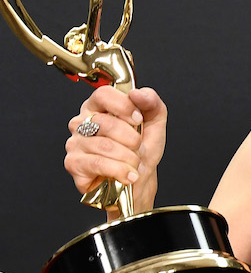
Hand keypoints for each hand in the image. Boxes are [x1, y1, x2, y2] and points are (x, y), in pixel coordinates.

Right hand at [64, 86, 166, 214]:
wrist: (139, 179)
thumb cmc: (142, 148)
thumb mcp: (155, 121)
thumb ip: (151, 101)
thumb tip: (137, 93)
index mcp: (99, 106)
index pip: (103, 94)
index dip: (124, 106)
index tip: (138, 119)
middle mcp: (82, 122)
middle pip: (106, 123)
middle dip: (132, 139)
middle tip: (139, 147)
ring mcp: (75, 143)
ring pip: (104, 145)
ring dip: (129, 157)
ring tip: (135, 163)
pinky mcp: (73, 163)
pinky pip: (98, 163)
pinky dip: (120, 170)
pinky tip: (129, 175)